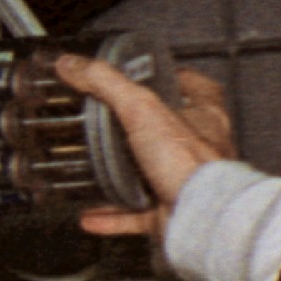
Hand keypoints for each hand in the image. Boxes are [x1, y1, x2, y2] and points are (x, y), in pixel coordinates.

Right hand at [59, 55, 235, 234]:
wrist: (201, 214)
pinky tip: (90, 216)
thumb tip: (75, 64)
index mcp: (205, 118)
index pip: (201, 90)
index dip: (181, 80)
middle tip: (115, 125)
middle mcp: (201, 151)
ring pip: (155, 177)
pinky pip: (139, 215)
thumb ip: (107, 84)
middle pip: (175, 134)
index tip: (157, 76)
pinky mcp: (172, 213)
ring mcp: (187, 184)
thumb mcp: (142, 108)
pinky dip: (114, 216)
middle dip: (145, 131)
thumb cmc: (189, 161)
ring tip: (98, 171)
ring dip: (126, 176)